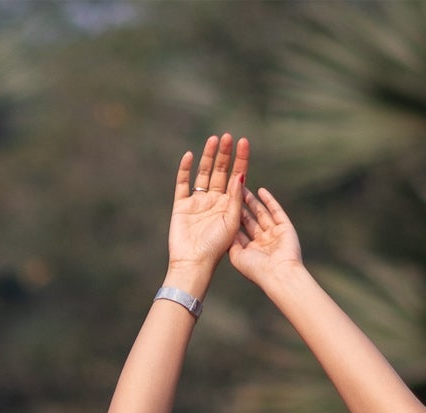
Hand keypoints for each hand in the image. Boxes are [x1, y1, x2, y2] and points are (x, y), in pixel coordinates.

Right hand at [168, 133, 247, 277]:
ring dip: (208, 157)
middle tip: (228, 136)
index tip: (244, 142)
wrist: (193, 263)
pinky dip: (184, 169)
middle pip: (220, 172)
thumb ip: (235, 198)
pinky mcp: (181, 205)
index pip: (236, 177)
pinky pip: (183, 183)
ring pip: (203, 174)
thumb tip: (240, 174)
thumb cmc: (216, 248)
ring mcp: (197, 202)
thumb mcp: (232, 222)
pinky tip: (189, 156)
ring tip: (214, 139)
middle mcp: (214, 201)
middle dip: (225, 154)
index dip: (240, 160)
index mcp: (229, 206)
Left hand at [228, 182, 303, 285]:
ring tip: (243, 187)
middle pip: (250, 220)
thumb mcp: (236, 256)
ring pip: (261, 213)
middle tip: (232, 191)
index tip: (222, 205)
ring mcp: (274, 234)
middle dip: (241, 206)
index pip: (240, 230)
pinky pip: (276, 211)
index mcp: (251, 250)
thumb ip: (230, 241)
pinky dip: (269, 200)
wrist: (278, 274)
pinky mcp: (285, 227)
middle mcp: (262, 242)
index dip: (231, 218)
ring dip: (252, 201)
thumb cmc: (256, 270)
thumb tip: (226, 227)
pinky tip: (261, 191)